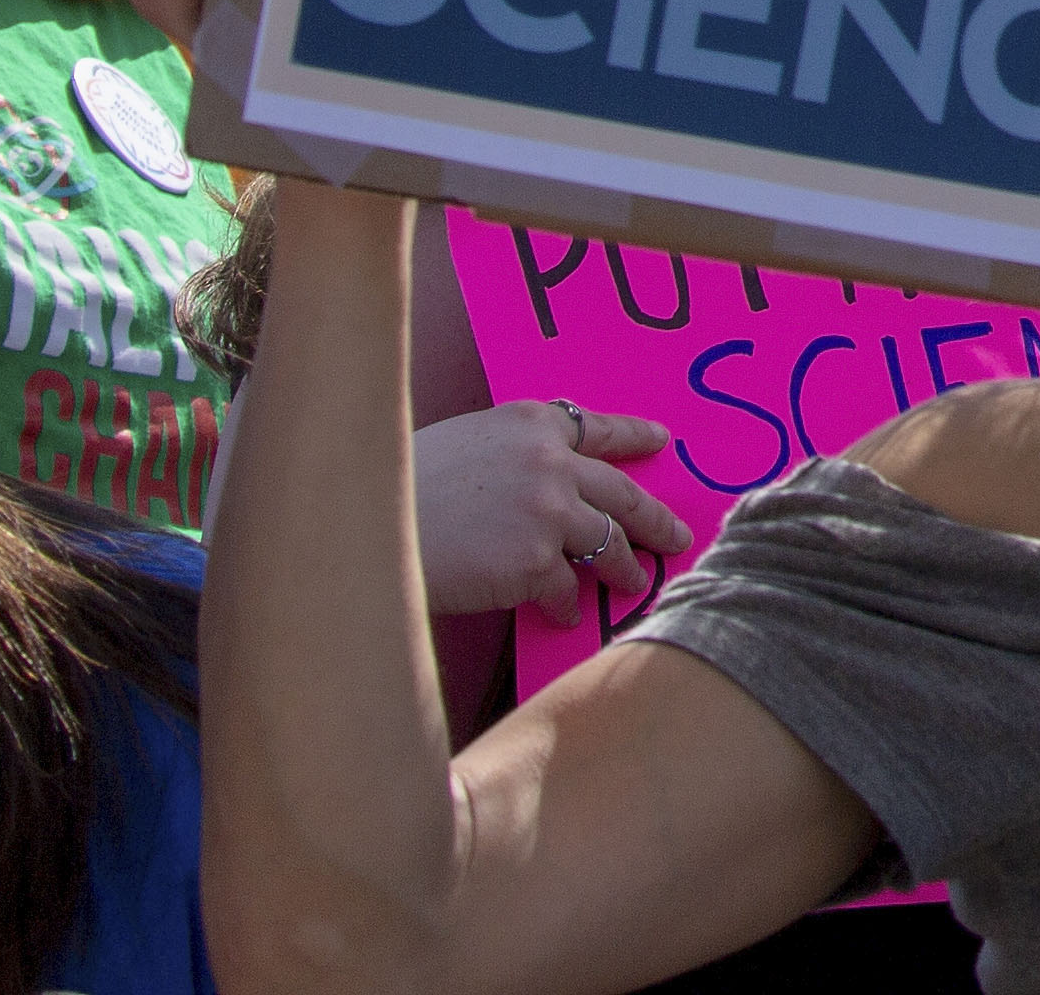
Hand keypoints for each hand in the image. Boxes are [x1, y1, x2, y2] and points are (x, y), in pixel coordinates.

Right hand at [410, 399, 694, 622]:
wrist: (364, 530)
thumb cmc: (397, 488)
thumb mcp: (463, 443)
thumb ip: (512, 457)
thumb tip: (548, 486)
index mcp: (530, 423)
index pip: (598, 428)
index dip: (635, 437)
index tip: (661, 442)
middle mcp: (550, 462)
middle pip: (621, 493)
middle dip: (654, 518)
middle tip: (675, 535)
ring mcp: (548, 513)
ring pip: (607, 544)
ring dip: (623, 567)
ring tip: (633, 581)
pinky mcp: (534, 564)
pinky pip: (566, 589)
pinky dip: (568, 605)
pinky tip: (565, 615)